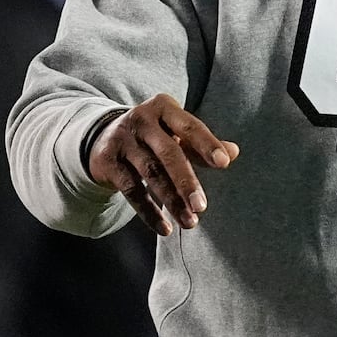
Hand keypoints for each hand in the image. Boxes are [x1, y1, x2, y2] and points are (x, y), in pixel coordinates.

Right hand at [87, 94, 238, 235]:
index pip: (189, 126)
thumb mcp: (175, 132)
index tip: (224, 163)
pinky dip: (148, 212)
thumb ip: (202, 143)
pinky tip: (165, 228)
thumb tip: (233, 152)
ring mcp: (122, 140)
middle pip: (168, 153)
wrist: (102, 136)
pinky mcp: (107, 162)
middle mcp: (141, 120)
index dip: (207, 144)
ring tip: (190, 222)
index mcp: (163, 107)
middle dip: (186, 181)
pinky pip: (131, 190)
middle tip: (202, 206)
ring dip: (171, 201)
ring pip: (150, 174)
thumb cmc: (154, 134)